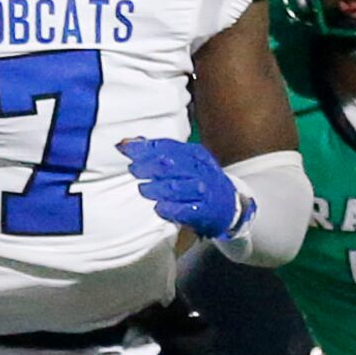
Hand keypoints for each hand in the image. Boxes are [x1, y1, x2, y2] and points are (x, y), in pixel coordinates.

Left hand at [120, 137, 247, 238]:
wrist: (229, 205)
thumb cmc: (200, 181)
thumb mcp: (183, 161)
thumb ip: (156, 152)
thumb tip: (126, 142)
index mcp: (194, 154)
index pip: (167, 146)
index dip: (144, 147)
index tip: (126, 148)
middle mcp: (200, 170)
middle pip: (169, 164)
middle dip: (147, 165)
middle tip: (134, 169)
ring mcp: (202, 191)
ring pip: (175, 187)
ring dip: (155, 188)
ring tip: (144, 189)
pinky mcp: (203, 211)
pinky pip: (183, 210)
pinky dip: (168, 209)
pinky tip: (159, 207)